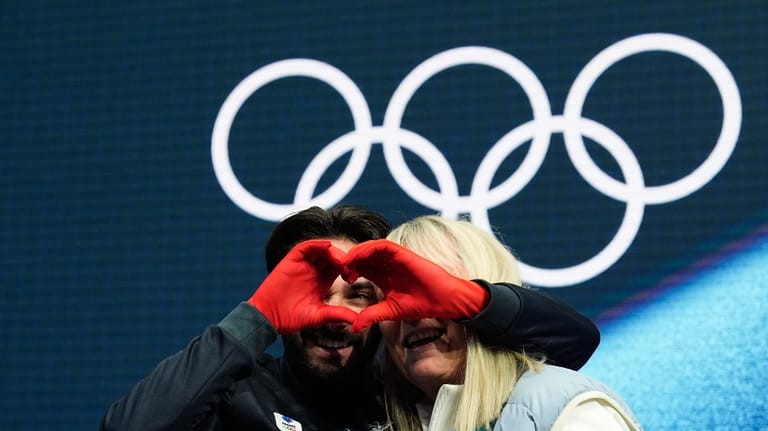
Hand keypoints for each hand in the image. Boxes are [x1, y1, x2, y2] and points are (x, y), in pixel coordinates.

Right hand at [248, 239, 357, 332]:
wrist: (269, 317)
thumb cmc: (291, 318)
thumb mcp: (319, 315)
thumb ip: (337, 314)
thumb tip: (357, 321)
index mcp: (323, 281)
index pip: (340, 268)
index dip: (349, 268)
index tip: (355, 276)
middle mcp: (314, 270)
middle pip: (333, 256)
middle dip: (344, 259)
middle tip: (350, 267)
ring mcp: (303, 264)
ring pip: (321, 250)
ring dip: (333, 251)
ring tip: (341, 260)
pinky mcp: (291, 260)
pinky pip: (305, 247)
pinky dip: (316, 244)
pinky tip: (327, 247)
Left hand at [343, 239, 488, 331]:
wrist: (443, 300)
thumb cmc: (421, 304)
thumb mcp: (390, 311)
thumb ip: (372, 315)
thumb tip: (354, 328)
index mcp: (383, 277)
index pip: (361, 269)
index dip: (349, 271)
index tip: (342, 280)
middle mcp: (387, 265)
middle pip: (362, 256)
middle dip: (349, 260)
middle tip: (340, 269)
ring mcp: (395, 258)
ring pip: (369, 248)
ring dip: (356, 253)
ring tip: (347, 263)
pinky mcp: (403, 253)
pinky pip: (382, 246)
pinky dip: (369, 248)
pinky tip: (359, 257)